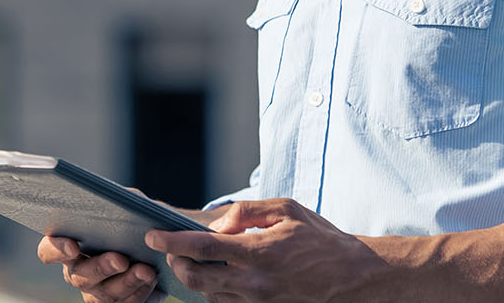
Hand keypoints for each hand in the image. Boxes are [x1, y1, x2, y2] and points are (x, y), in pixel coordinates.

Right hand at [37, 204, 234, 302]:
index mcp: (70, 246)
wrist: (159, 248)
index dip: (56, 249)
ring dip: (127, 283)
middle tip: (121, 259)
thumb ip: (119, 201)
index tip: (73, 245)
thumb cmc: (134, 223)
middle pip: (79, 276)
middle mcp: (78, 272)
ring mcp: (96, 293)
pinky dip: (141, 293)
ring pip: (104, 295)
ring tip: (147, 271)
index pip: (48, 251)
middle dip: (101, 267)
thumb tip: (119, 199)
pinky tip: (153, 280)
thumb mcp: (127, 208)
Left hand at [144, 198, 390, 302]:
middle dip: (175, 262)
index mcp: (260, 252)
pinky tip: (215, 272)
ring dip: (192, 276)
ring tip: (190, 257)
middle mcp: (255, 282)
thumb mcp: (286, 210)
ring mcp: (257, 302)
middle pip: (196, 277)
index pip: (204, 249)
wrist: (351, 277)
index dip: (173, 242)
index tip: (152, 235)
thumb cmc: (319, 237)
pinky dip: (211, 288)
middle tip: (171, 247)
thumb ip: (247, 212)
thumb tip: (217, 224)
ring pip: (206, 294)